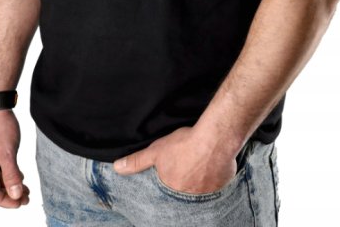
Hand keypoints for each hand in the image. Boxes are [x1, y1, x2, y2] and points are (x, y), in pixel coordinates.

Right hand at [0, 110, 30, 207]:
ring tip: (26, 191)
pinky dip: (10, 176)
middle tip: (26, 198)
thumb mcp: (8, 154)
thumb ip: (11, 176)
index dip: (4, 201)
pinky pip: (0, 170)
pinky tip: (21, 177)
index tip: (19, 202)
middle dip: (9, 195)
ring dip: (11, 186)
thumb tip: (16, 195)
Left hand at [112, 126, 239, 194]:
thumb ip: (137, 162)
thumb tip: (117, 168)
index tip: (172, 182)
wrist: (215, 139)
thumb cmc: (185, 144)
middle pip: (183, 199)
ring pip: (199, 196)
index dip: (169, 190)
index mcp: (172, 192)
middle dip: (183, 188)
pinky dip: (213, 184)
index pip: (166, 201)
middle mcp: (189, 199)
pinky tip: (211, 173)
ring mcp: (207, 197)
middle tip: (185, 178)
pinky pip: (216, 191)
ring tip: (197, 175)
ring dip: (197, 187)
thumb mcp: (157, 151)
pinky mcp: (222, 190)